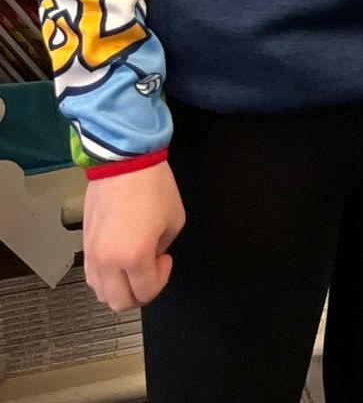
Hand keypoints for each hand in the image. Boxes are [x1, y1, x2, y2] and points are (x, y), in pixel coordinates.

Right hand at [83, 162, 183, 311]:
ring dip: (121, 288)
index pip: (146, 292)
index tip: (166, 261)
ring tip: (135, 267)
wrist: (124, 164)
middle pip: (119, 302)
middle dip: (140, 293)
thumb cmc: (151, 186)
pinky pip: (91, 276)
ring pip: (101, 293)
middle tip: (152, 272)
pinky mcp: (84, 246)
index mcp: (134, 256)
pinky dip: (106, 279)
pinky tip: (119, 262)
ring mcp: (93, 255)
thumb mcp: (173, 221)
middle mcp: (109, 260)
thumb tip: (153, 259)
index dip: (162, 280)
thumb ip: (162, 249)